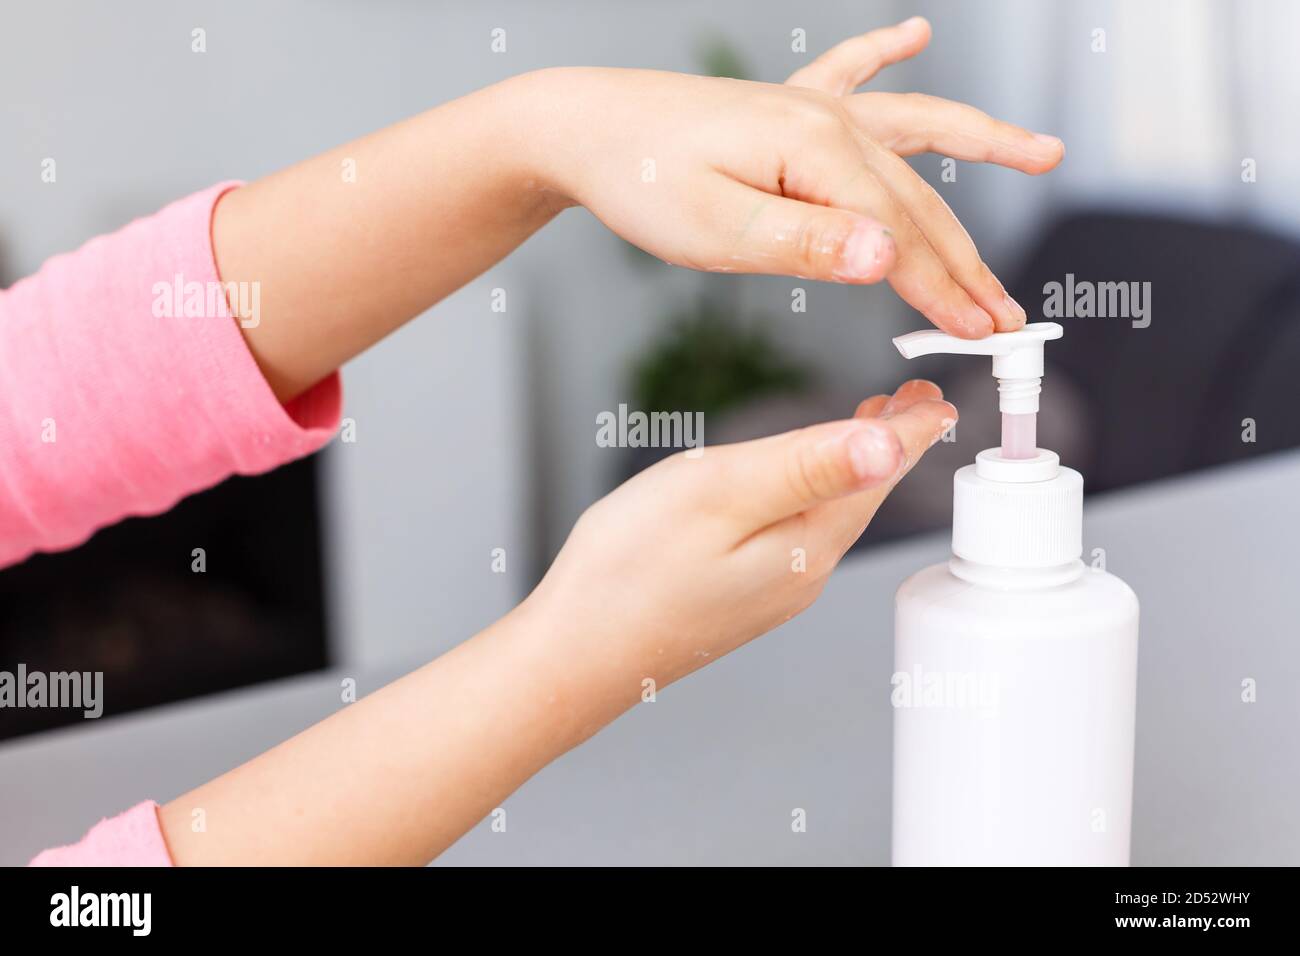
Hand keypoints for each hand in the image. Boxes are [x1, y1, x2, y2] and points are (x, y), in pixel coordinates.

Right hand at [521, 379, 954, 698]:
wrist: (572, 659)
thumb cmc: (629, 573)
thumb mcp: (720, 495)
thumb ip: (805, 466)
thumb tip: (890, 443)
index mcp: (807, 543)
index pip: (880, 473)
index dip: (912, 426)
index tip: (935, 391)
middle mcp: (802, 574)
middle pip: (862, 497)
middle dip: (890, 445)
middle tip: (911, 399)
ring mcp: (771, 592)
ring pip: (830, 517)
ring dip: (853, 469)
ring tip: (866, 429)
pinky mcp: (739, 599)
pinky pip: (797, 538)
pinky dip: (813, 497)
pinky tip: (796, 487)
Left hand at [526, 17, 1062, 337]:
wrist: (584, 126)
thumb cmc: (642, 180)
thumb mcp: (716, 230)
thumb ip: (805, 247)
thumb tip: (887, 260)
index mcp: (817, 153)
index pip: (900, 236)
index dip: (945, 291)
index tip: (983, 336)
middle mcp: (828, 122)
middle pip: (919, 199)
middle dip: (969, 260)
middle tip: (1010, 315)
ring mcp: (810, 107)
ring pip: (915, 130)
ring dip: (981, 146)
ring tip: (1043, 153)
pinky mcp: (786, 106)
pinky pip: (852, 73)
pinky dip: (886, 55)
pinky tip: (914, 35)